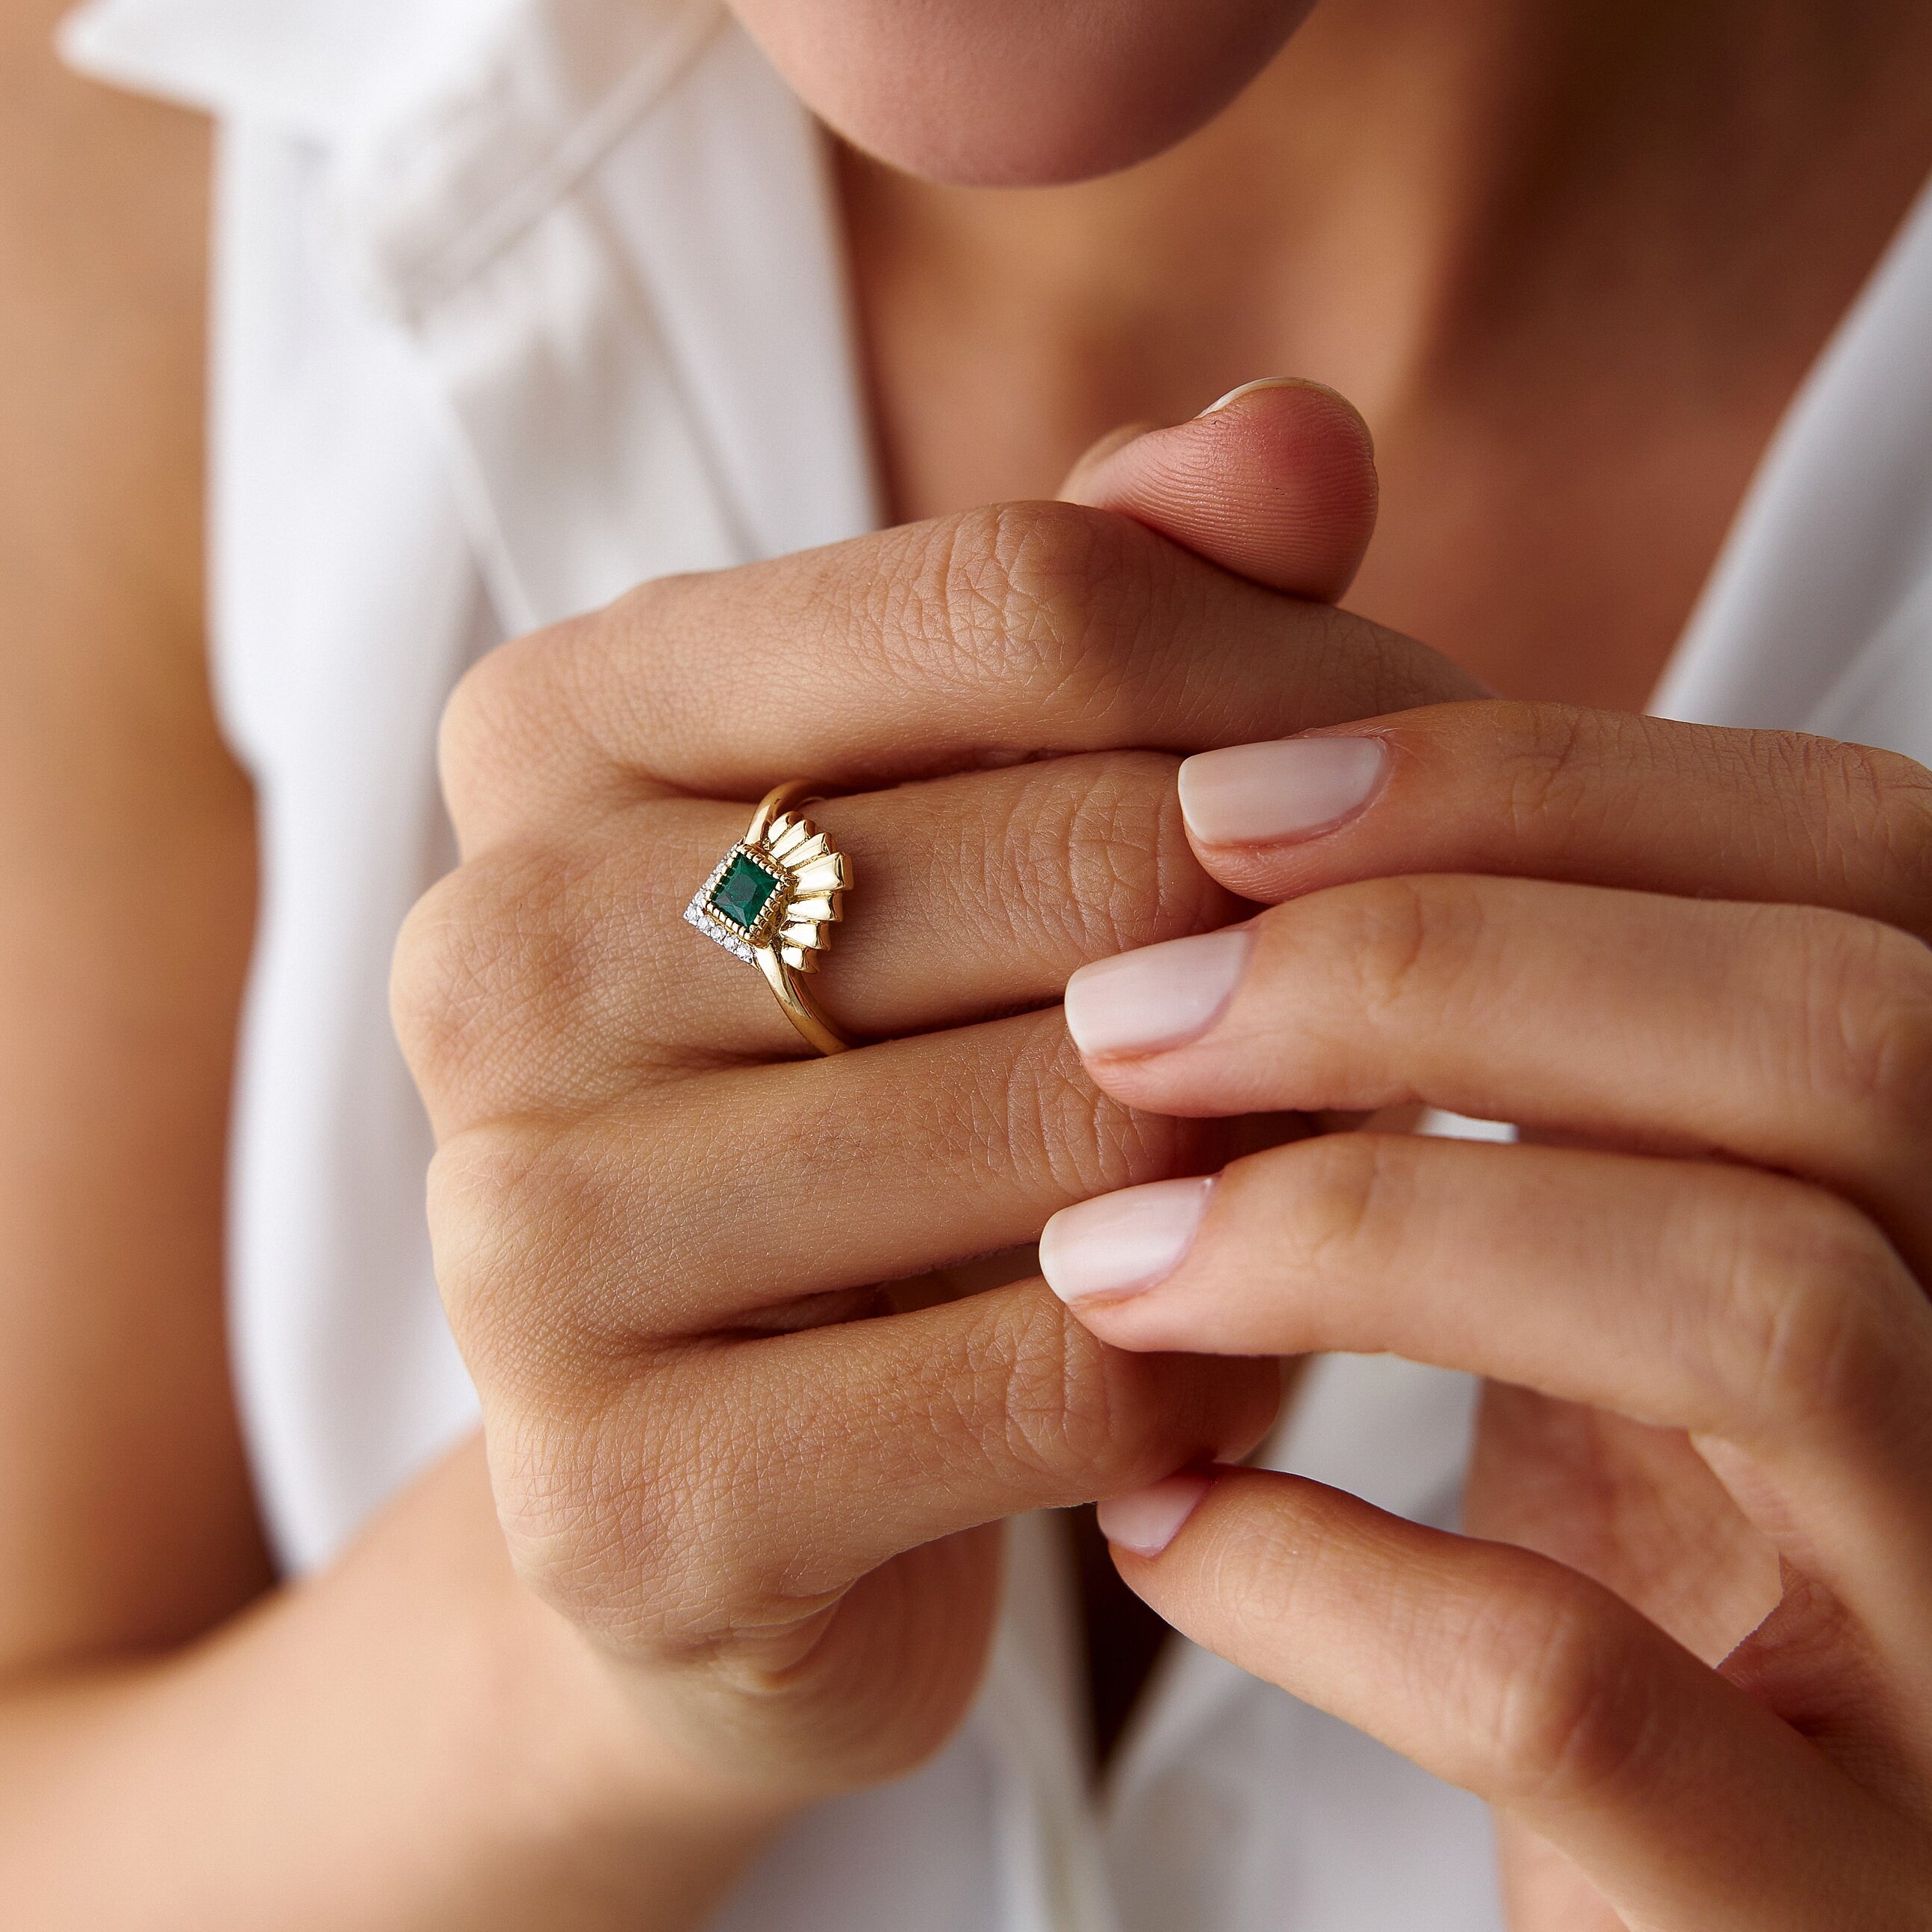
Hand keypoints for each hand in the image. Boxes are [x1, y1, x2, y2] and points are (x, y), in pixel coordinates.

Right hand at [393, 390, 1473, 1807]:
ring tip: (1349, 1149)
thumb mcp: (983, 814)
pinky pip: (1049, 1384)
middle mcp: (485, 955)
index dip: (1289, 668)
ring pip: (1070, 1119)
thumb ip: (1127, 602)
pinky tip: (1229, 1341)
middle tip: (1446, 976)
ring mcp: (515, 1238)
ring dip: (1287, 1143)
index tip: (1433, 754)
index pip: (1012, 595)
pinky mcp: (617, 1499)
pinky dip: (1210, 1365)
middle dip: (1319, 915)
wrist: (730, 1476)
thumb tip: (1300, 432)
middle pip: (1067, 856)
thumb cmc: (885, 1084)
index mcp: (548, 725)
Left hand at [1045, 699, 1931, 1931]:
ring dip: (1366, 1229)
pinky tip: (1154, 1522)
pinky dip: (1327, 1575)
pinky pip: (1591, 1688)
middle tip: (1129, 1008)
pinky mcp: (1848, 1927)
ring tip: (1109, 1243)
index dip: (1539, 785)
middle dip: (1432, 970)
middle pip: (1843, 1048)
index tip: (1223, 806)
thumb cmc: (1642, 1584)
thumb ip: (1547, 1073)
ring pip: (1767, 1313)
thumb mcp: (1623, 1292)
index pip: (1872, 867)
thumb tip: (1257, 810)